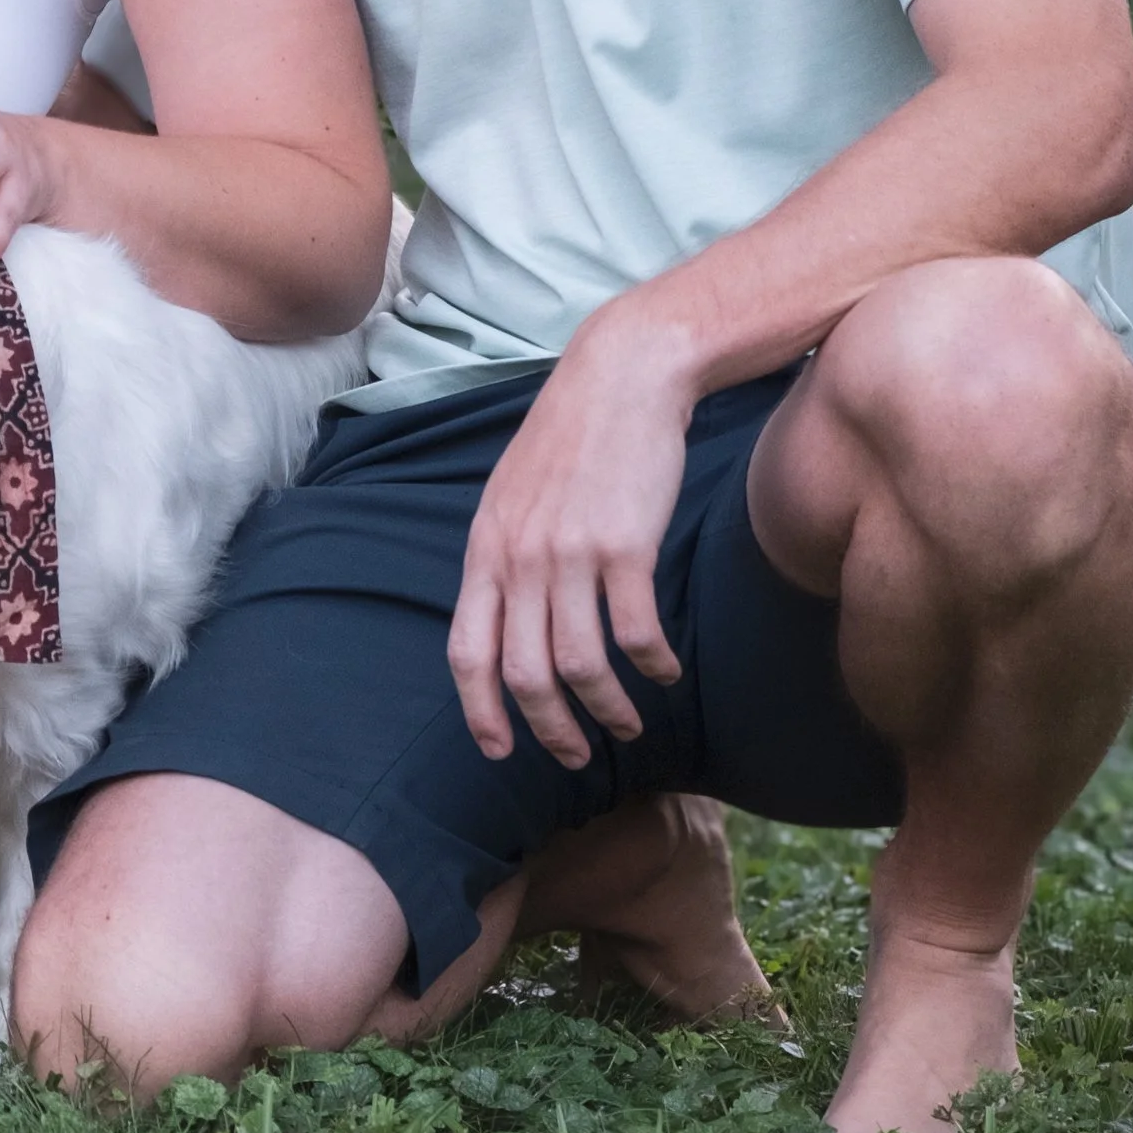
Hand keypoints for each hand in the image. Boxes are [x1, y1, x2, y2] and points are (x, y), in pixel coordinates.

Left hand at [446, 307, 692, 767]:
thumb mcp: (514, 493)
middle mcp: (520, 557)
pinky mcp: (626, 546)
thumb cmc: (573, 435)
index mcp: (487, 547)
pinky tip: (665, 672)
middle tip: (578, 756)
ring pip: (582, 666)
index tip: (501, 750)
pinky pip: (636, 633)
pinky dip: (652, 665)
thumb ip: (506, 554)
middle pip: (526, 674)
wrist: (623, 376)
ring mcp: (571, 554)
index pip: (467, 651)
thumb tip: (507, 616)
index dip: (482, 712)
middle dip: (551, 730)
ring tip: (628, 723)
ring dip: (608, 709)